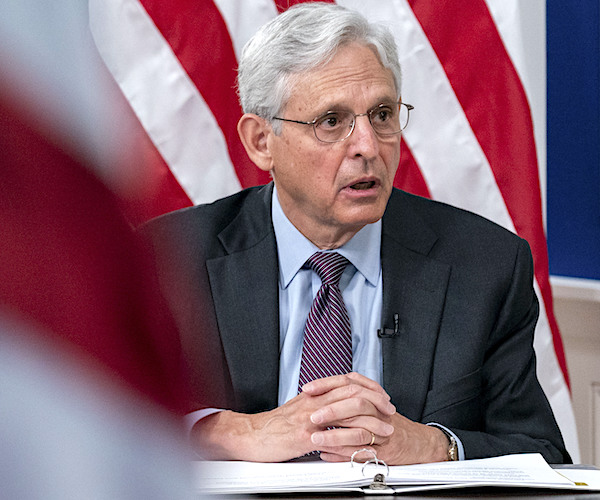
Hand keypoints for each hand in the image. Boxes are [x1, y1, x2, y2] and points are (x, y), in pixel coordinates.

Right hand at [191, 372, 394, 461]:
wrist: (253, 435)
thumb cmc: (275, 425)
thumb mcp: (298, 408)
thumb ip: (317, 404)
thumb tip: (335, 404)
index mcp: (314, 394)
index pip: (346, 382)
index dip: (367, 387)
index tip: (381, 395)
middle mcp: (314, 401)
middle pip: (352, 392)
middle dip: (375, 400)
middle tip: (389, 409)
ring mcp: (310, 417)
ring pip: (347, 411)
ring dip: (371, 421)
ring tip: (384, 429)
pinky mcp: (305, 435)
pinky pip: (334, 435)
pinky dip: (353, 440)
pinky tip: (364, 446)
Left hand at [302, 373, 449, 464]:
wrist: (418, 441)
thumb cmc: (389, 422)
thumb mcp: (371, 402)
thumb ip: (350, 394)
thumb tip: (320, 392)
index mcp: (371, 395)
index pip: (348, 382)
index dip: (327, 384)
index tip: (308, 389)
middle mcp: (377, 410)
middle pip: (354, 403)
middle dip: (330, 410)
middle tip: (312, 416)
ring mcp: (382, 430)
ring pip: (358, 430)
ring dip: (334, 435)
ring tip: (316, 438)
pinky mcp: (384, 450)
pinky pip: (362, 452)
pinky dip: (342, 454)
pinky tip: (327, 454)